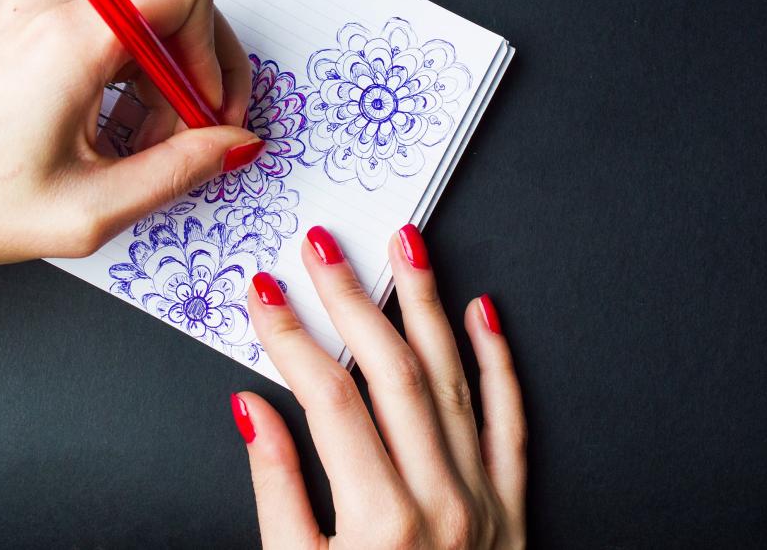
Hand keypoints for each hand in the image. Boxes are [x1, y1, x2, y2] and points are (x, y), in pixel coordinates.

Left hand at [0, 0, 257, 273]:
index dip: (215, 52)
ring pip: (137, 17)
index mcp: (70, 37)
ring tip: (133, 148)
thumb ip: (180, 171)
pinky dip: (121, 73)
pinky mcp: (18, 12)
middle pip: (168, 3)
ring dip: (155, 80)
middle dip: (191, 74)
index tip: (208, 110)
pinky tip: (104, 129)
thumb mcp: (89, 208)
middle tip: (187, 140)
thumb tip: (235, 143)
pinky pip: (101, 25)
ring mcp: (29, 0)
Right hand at [234, 225, 525, 548]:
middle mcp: (441, 501)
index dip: (291, 339)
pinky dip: (498, 362)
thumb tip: (252, 410)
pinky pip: (511, 420)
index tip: (264, 294)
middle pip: (391, 371)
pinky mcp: (514, 508)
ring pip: (452, 378)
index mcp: (380, 523)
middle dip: (351, 299)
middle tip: (323, 246)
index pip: (329, 399)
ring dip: (425, 304)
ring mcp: (485, 501)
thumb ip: (277, 493)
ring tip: (406, 245)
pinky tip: (483, 311)